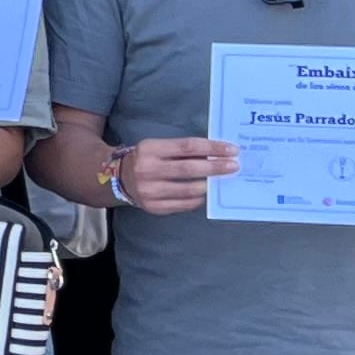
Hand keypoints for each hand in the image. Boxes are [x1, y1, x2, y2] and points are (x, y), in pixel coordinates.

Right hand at [112, 136, 234, 214]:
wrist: (119, 179)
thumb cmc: (147, 159)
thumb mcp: (159, 148)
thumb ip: (183, 151)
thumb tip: (217, 155)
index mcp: (150, 149)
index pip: (187, 147)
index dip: (212, 148)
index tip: (232, 150)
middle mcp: (147, 170)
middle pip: (189, 169)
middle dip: (215, 168)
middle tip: (234, 166)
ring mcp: (149, 191)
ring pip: (189, 190)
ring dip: (209, 185)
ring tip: (220, 181)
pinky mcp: (154, 207)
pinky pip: (184, 204)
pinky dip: (199, 199)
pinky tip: (205, 194)